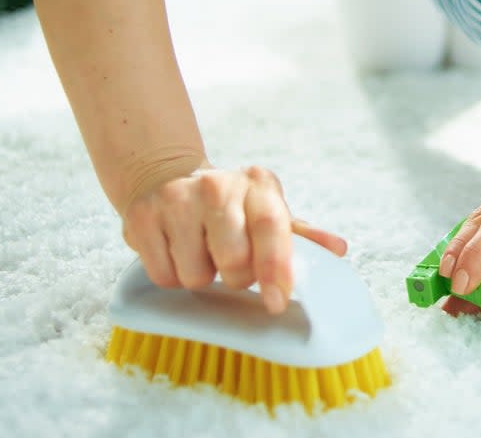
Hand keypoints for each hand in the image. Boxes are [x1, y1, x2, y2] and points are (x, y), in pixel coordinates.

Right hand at [120, 166, 346, 313]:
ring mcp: (176, 200)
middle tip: (231, 262)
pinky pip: (163, 276)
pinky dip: (172, 276)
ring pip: (196, 274)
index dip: (276, 268)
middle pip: (234, 261)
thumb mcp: (267, 211)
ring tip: (201, 252)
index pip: (272, 227)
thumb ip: (301, 235)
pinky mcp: (142, 218)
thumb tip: (338, 250)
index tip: (277, 301)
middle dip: (237, 276)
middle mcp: (218, 186)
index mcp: (258, 185)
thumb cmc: (229, 205)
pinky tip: (176, 251)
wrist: (165, 178)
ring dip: (202, 276)